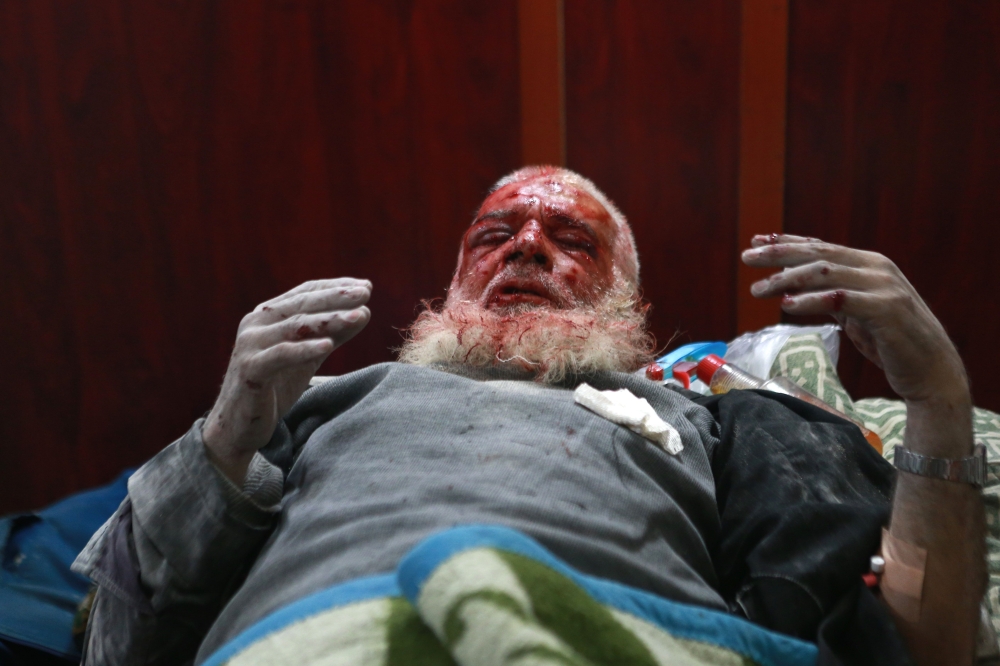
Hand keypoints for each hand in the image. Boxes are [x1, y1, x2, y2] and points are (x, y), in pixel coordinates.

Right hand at [203, 278, 371, 481]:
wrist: (238, 426)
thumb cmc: (274, 387)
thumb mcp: (307, 355)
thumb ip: (332, 333)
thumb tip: (365, 311)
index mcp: (268, 315)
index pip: (305, 292)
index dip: (335, 287)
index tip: (365, 286)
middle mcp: (256, 323)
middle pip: (302, 304)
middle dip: (336, 297)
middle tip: (366, 293)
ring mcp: (251, 345)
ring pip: (295, 326)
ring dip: (330, 319)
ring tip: (359, 315)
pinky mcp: (250, 370)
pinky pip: (281, 355)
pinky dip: (305, 349)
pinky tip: (329, 346)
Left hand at [741, 234, 967, 404]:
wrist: (932, 370)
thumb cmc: (892, 342)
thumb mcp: (856, 313)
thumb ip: (832, 296)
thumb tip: (794, 287)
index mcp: (869, 263)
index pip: (821, 246)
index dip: (788, 242)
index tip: (758, 240)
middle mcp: (876, 268)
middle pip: (819, 254)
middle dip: (779, 254)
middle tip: (746, 257)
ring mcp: (883, 286)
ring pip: (825, 272)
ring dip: (787, 279)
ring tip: (758, 289)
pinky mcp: (886, 309)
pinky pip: (840, 300)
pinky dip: (811, 300)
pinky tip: (787, 304)